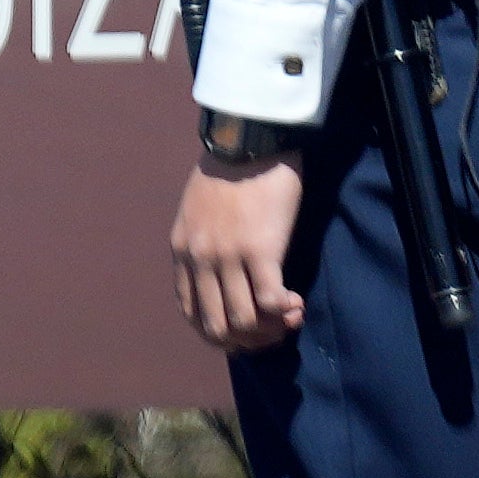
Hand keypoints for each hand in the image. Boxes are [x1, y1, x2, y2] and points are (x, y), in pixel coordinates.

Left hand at [171, 160, 306, 352]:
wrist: (249, 137)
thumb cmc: (231, 167)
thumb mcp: (196, 207)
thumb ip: (200, 239)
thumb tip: (217, 269)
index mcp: (182, 250)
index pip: (191, 312)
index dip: (219, 332)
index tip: (243, 328)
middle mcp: (200, 259)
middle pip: (217, 327)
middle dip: (247, 340)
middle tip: (271, 330)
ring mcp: (228, 257)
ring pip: (244, 322)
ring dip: (270, 330)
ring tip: (288, 317)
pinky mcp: (260, 250)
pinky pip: (270, 302)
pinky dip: (285, 312)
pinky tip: (296, 304)